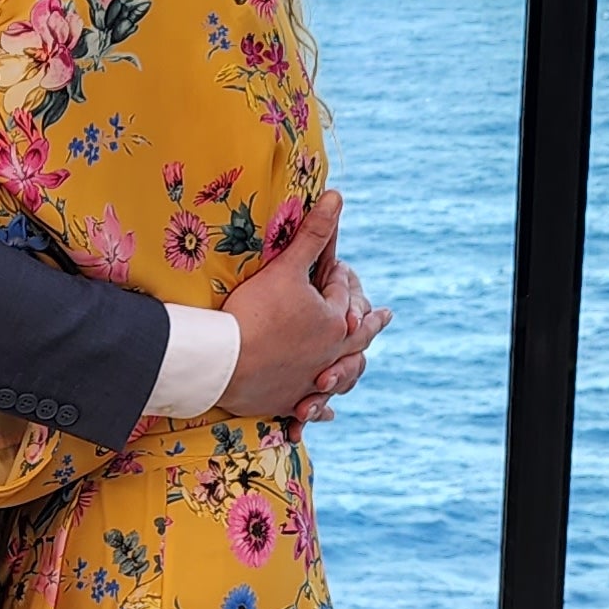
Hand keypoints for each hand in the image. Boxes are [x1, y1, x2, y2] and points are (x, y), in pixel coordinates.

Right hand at [218, 192, 391, 424]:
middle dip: (370, 323)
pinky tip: (325, 411)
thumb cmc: (254, 313)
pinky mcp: (289, 400)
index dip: (339, 278)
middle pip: (357, 336)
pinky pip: (311, 405)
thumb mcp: (286, 267)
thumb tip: (337, 196)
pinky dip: (320, 407)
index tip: (338, 269)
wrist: (224, 362)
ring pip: (342, 374)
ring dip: (352, 368)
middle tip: (384, 317)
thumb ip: (314, 234)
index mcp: (335, 322)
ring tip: (360, 363)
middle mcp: (331, 354)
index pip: (342, 294)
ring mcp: (311, 380)